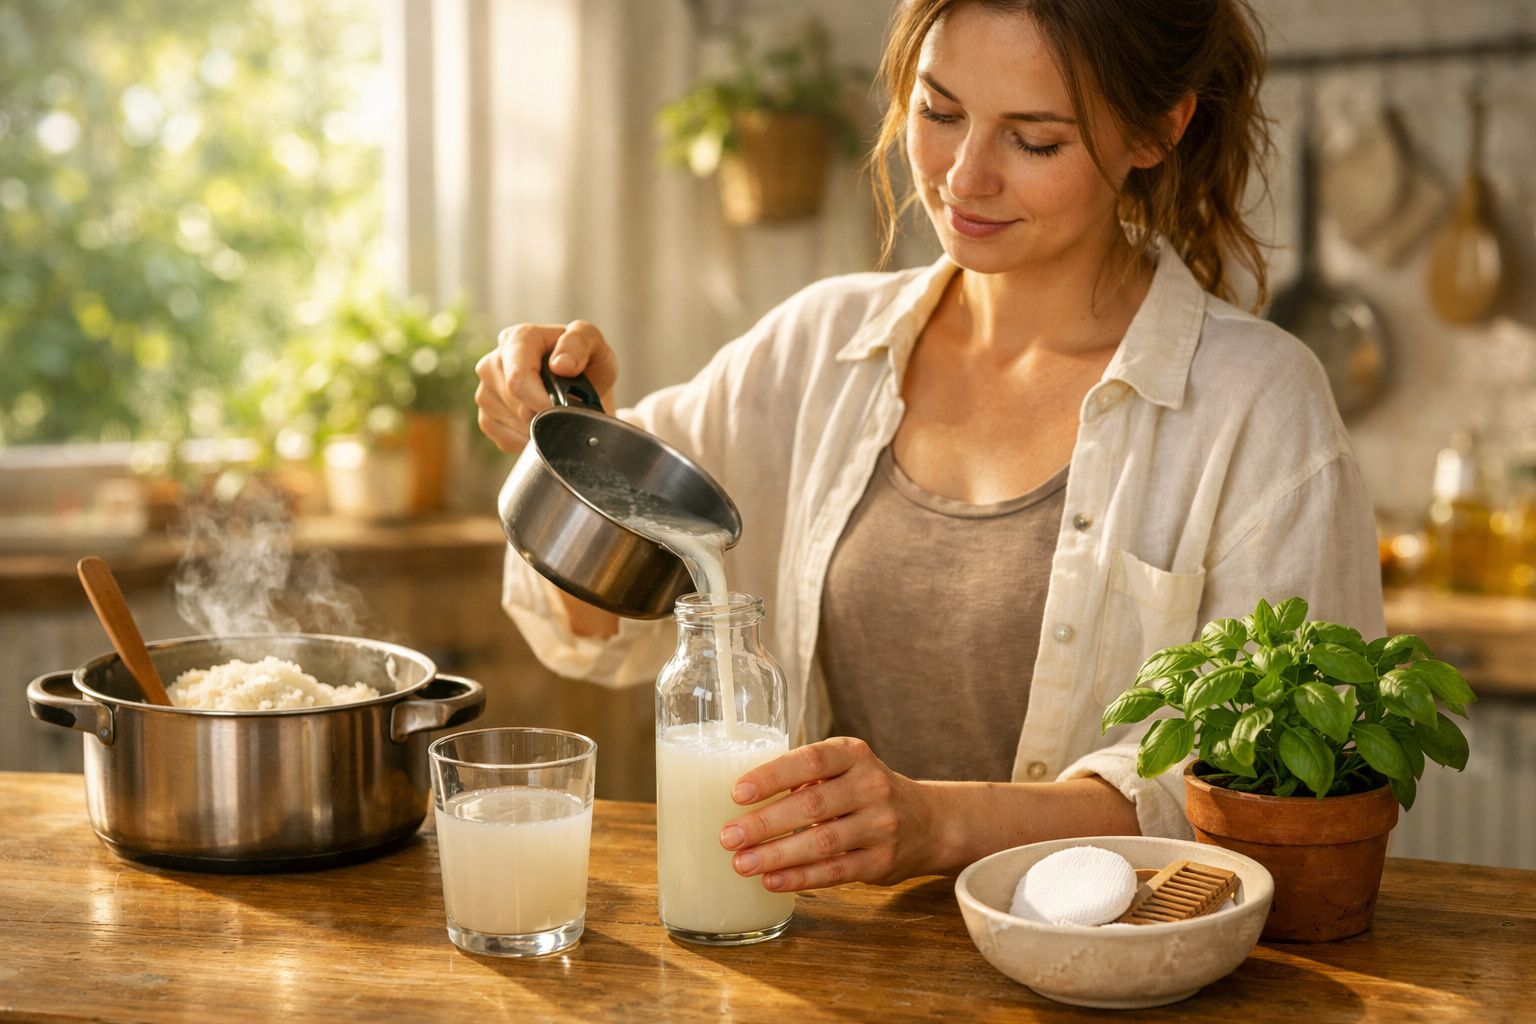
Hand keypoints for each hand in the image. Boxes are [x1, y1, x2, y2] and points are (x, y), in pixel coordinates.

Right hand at [474, 320, 618, 451]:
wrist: (582, 388)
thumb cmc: (586, 363)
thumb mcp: (594, 344)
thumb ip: (580, 343)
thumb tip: (561, 364)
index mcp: (517, 339)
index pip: (518, 378)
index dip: (541, 401)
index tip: (562, 410)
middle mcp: (494, 362)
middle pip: (515, 403)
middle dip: (545, 414)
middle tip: (567, 410)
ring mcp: (486, 390)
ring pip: (510, 422)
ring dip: (539, 428)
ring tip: (556, 414)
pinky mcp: (486, 416)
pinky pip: (504, 439)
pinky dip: (528, 441)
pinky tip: (542, 427)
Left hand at [718, 737, 943, 892]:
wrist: (928, 821)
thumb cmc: (866, 791)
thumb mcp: (845, 768)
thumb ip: (806, 776)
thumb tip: (744, 801)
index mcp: (854, 755)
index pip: (811, 760)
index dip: (773, 776)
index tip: (737, 793)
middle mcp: (871, 786)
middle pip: (811, 805)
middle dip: (764, 823)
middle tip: (728, 837)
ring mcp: (881, 825)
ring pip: (822, 842)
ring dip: (776, 855)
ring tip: (741, 863)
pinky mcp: (882, 861)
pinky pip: (836, 871)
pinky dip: (800, 878)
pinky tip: (772, 881)